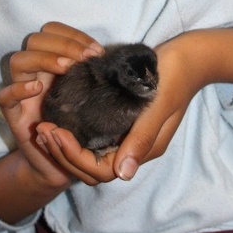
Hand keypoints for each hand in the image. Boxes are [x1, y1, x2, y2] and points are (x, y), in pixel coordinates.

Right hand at [0, 21, 105, 187]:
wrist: (62, 163)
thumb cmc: (81, 124)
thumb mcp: (92, 95)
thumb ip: (95, 74)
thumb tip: (112, 58)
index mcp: (53, 61)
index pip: (52, 30)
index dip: (72, 35)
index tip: (97, 51)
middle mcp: (35, 72)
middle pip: (35, 40)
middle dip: (63, 44)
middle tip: (85, 59)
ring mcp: (22, 92)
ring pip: (18, 60)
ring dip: (44, 59)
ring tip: (66, 69)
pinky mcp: (14, 115)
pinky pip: (4, 96)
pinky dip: (18, 88)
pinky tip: (38, 88)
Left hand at [40, 27, 232, 182]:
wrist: (190, 57)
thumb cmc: (174, 77)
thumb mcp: (158, 105)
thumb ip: (140, 138)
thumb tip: (122, 175)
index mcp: (144, 149)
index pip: (101, 170)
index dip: (73, 156)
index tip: (54, 132)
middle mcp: (135, 148)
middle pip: (93, 168)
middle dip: (63, 153)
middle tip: (41, 129)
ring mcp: (130, 136)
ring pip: (92, 155)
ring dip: (66, 146)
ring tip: (45, 126)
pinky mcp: (125, 122)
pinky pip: (96, 139)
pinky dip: (76, 135)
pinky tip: (62, 120)